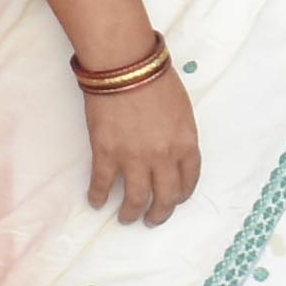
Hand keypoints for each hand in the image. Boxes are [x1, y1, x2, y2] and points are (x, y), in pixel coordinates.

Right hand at [81, 57, 200, 223]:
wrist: (124, 66)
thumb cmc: (155, 78)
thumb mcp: (182, 109)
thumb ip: (179, 134)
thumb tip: (170, 151)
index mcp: (185, 143)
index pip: (189, 180)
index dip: (181, 194)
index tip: (174, 199)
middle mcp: (163, 157)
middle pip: (165, 197)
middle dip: (159, 213)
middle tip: (152, 219)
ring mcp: (134, 159)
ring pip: (135, 199)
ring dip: (131, 213)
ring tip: (126, 218)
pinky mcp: (106, 154)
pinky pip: (103, 184)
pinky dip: (99, 196)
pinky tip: (97, 202)